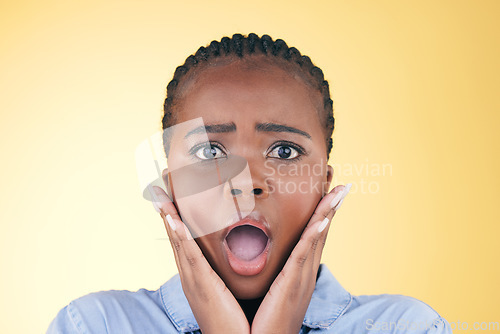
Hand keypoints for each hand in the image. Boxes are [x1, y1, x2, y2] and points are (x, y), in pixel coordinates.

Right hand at [152, 186, 250, 333]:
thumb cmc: (232, 319)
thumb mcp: (227, 289)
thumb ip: (226, 271)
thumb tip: (236, 254)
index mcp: (196, 275)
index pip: (183, 241)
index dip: (175, 219)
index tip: (170, 197)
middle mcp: (189, 275)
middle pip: (175, 238)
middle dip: (166, 213)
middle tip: (159, 189)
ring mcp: (192, 280)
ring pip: (178, 243)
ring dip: (169, 218)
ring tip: (162, 197)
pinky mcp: (201, 285)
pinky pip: (190, 257)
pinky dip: (180, 238)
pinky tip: (174, 221)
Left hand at [251, 185, 349, 333]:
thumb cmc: (265, 318)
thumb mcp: (271, 287)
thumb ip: (271, 268)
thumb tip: (260, 250)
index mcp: (300, 270)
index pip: (314, 233)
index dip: (322, 210)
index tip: (326, 188)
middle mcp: (306, 270)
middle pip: (322, 230)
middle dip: (331, 204)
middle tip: (339, 179)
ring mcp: (303, 276)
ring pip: (318, 237)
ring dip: (328, 211)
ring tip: (338, 190)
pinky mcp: (293, 283)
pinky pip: (305, 255)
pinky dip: (315, 235)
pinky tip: (322, 220)